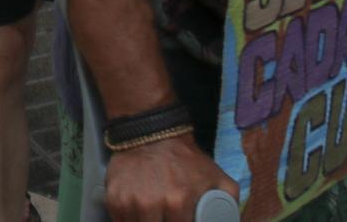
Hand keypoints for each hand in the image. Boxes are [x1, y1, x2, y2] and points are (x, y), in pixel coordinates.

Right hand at [105, 135, 237, 221]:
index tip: (180, 221)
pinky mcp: (113, 198)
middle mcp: (150, 204)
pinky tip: (137, 215)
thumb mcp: (216, 176)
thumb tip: (234, 220)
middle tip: (169, 217)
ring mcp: (128, 202)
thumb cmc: (186, 159)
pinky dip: (129, 221)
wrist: (151, 133)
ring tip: (156, 216)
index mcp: (177, 203)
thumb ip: (230, 200)